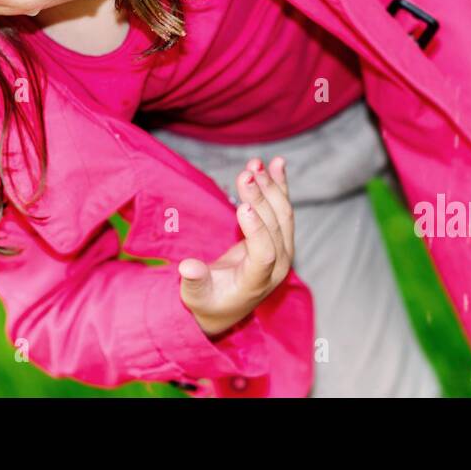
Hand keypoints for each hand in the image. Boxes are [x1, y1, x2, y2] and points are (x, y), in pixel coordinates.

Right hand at [177, 156, 293, 338]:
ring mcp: (282, 249)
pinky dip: (280, 184)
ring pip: (282, 214)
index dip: (257, 230)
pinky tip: (278, 163)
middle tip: (245, 174)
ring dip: (270, 187)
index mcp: (257, 281)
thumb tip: (187, 267)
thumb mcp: (196, 297)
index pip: (265, 254)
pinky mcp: (279, 236)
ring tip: (255, 164)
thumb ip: (194, 282)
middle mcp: (277, 265)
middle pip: (275, 227)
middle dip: (260, 198)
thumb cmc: (208, 302)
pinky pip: (282, 207)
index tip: (243, 207)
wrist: (227, 306)